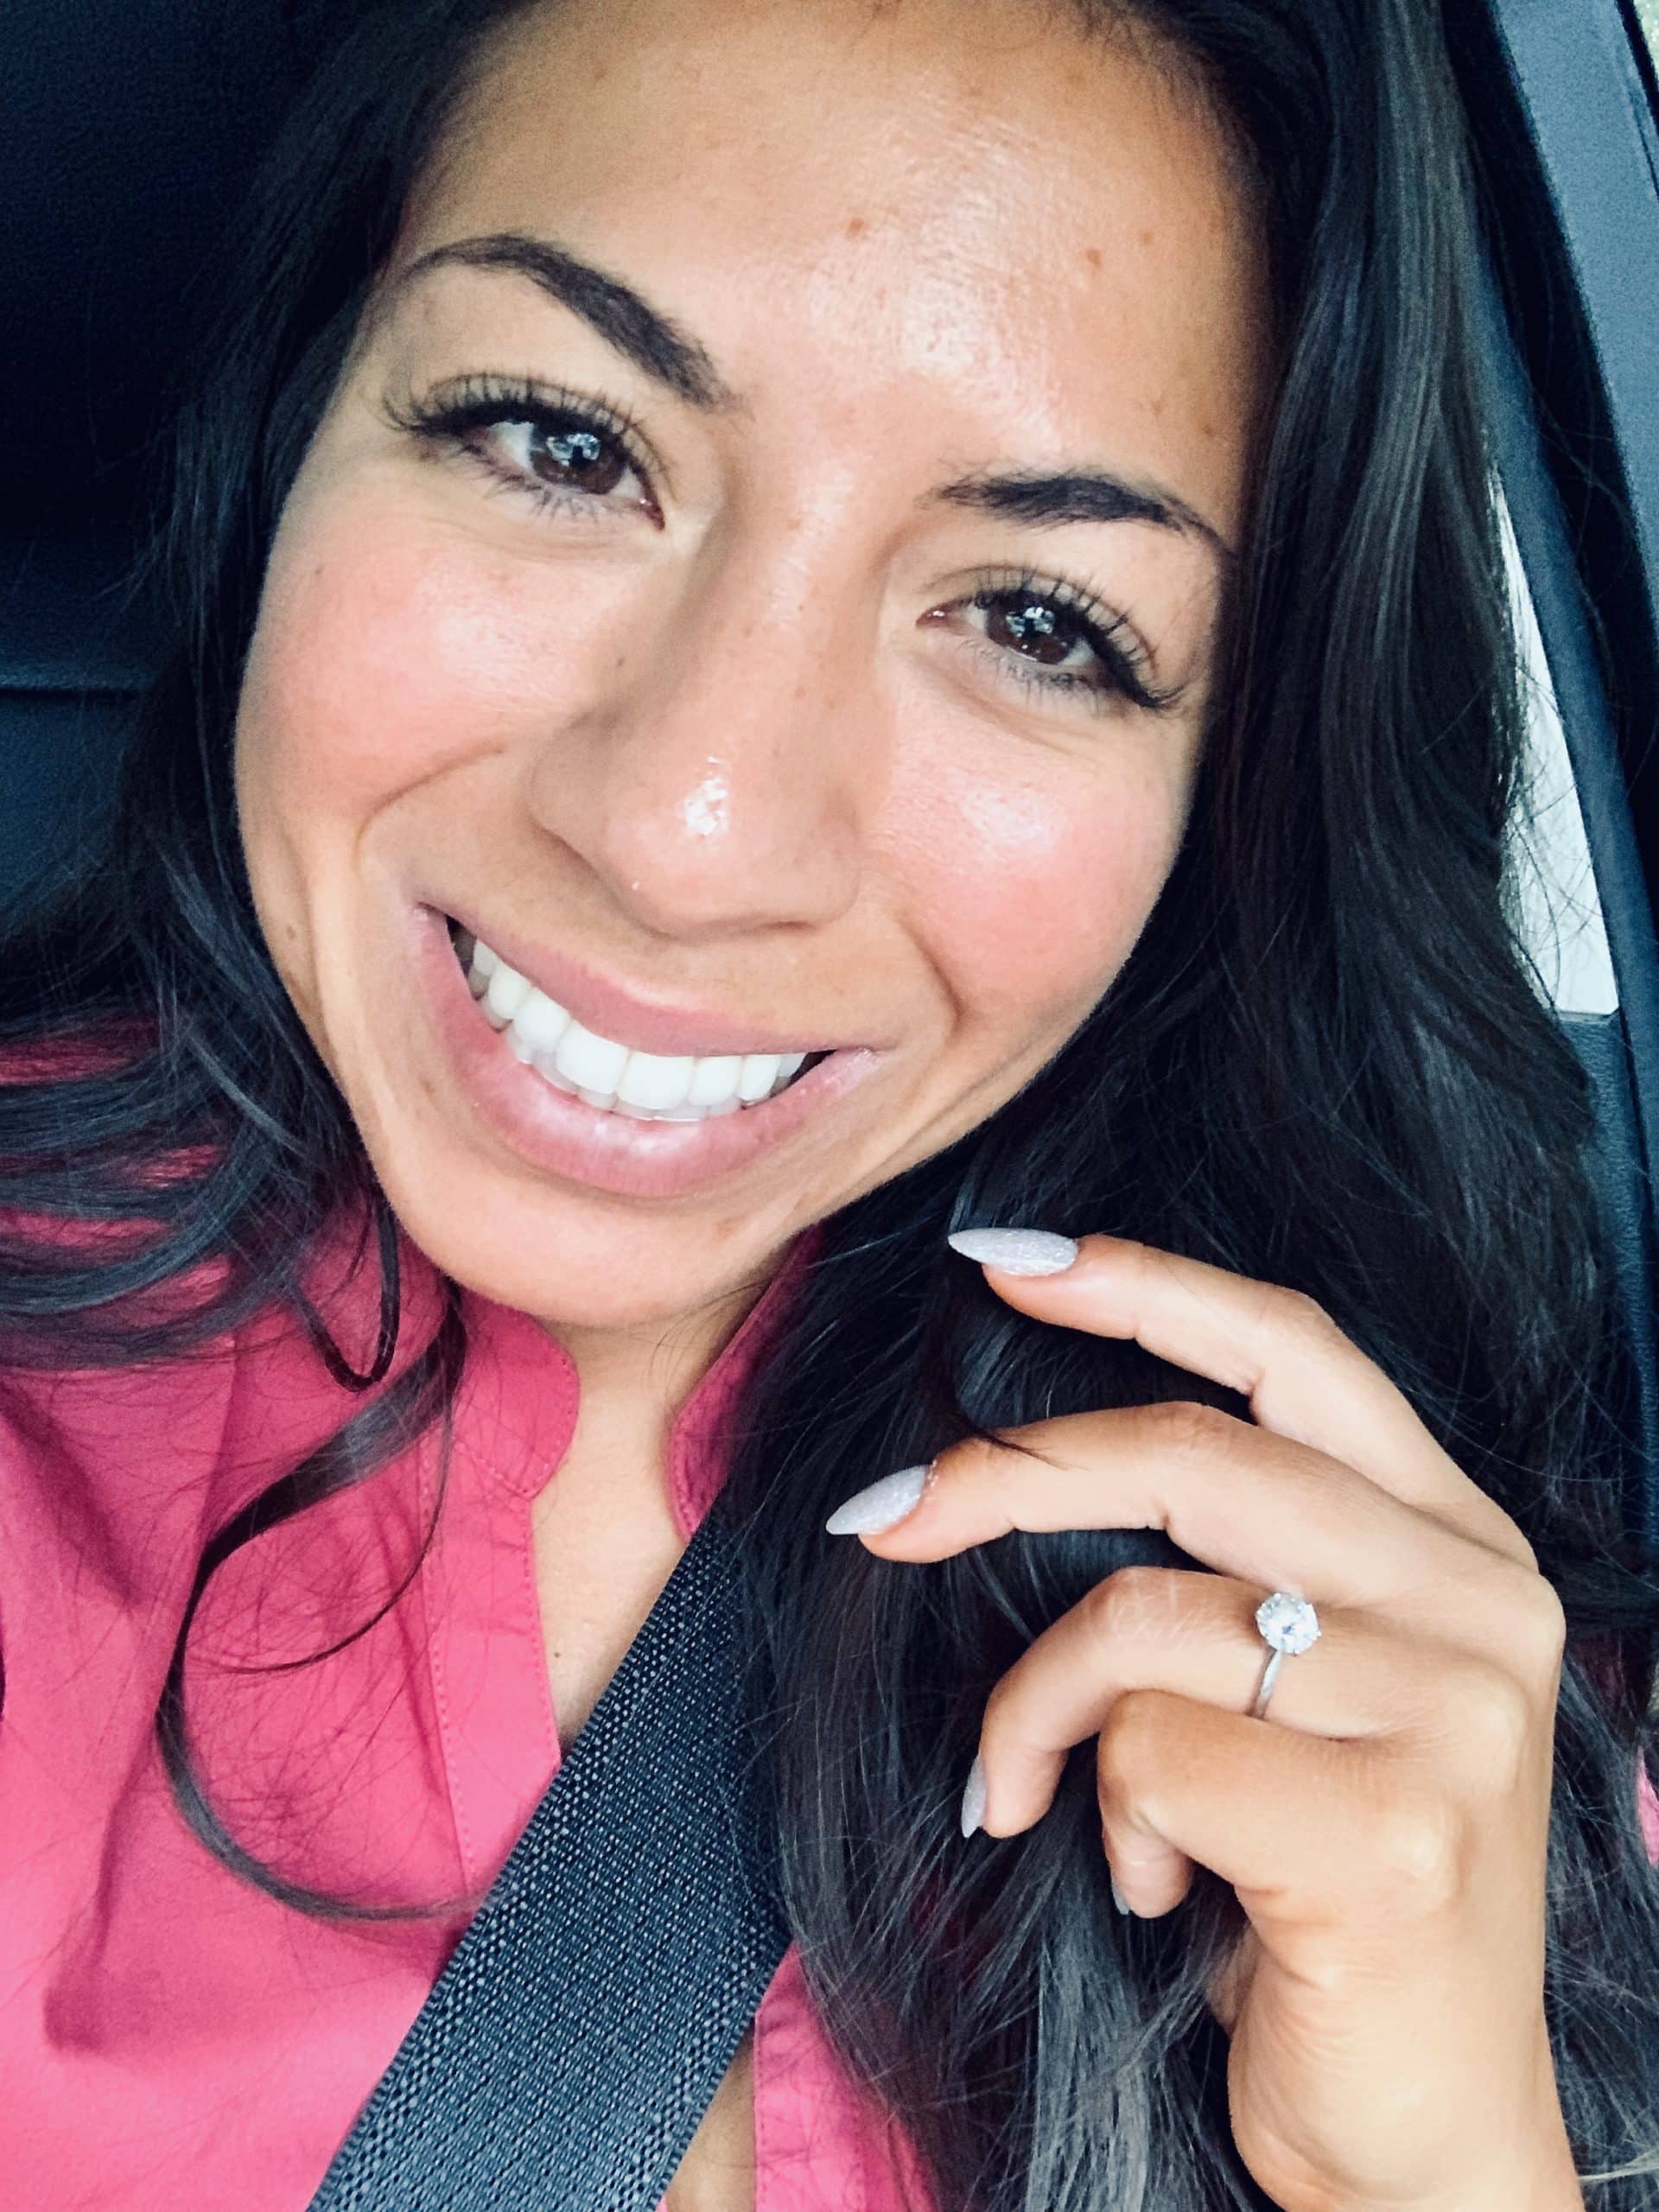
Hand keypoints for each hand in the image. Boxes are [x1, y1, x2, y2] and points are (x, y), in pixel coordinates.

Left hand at [833, 1232, 1582, 2211]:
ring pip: (1140, 1614)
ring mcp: (1454, 1715)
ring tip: (1041, 1791)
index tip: (1002, 1257)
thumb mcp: (1301, 1695)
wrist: (1422, 2133)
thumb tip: (1013, 1463)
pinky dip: (1096, 1812)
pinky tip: (1144, 1885)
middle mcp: (1478, 1605)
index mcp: (1458, 1548)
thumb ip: (1234, 1566)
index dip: (1145, 1285)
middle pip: (1190, 1456)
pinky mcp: (1397, 1830)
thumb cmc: (1320, 1893)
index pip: (1298, 1352)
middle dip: (1002, 1477)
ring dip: (1039, 1709)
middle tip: (885, 1519)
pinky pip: (1147, 1747)